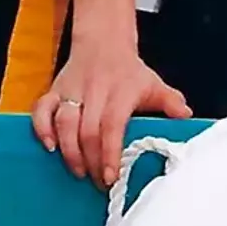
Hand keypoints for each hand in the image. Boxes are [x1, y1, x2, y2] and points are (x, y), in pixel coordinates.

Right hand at [32, 42, 191, 188]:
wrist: (103, 43)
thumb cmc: (129, 72)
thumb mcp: (154, 83)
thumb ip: (170, 101)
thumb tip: (185, 116)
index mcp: (121, 92)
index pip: (113, 125)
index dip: (110, 153)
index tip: (111, 176)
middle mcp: (94, 91)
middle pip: (87, 131)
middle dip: (91, 161)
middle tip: (96, 182)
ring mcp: (72, 90)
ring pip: (64, 122)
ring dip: (69, 151)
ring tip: (78, 171)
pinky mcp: (54, 90)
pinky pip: (41, 109)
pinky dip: (41, 128)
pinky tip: (49, 147)